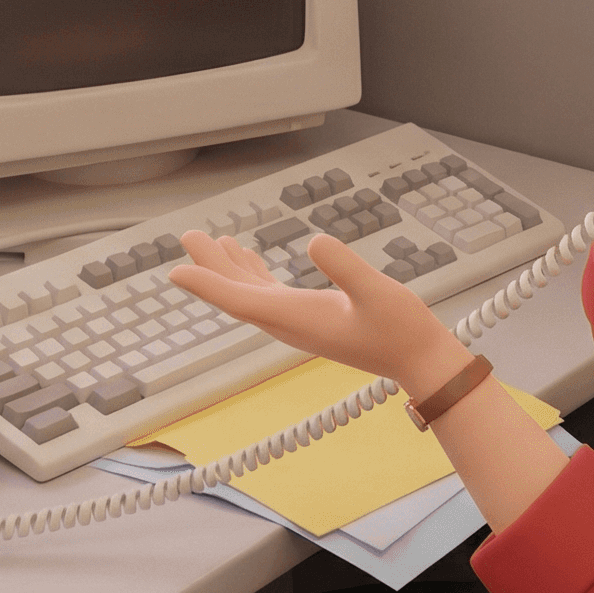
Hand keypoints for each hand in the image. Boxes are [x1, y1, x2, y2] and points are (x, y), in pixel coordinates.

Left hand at [169, 231, 465, 398]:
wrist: (417, 358)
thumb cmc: (402, 328)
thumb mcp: (379, 292)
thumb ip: (347, 268)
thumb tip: (315, 241)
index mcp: (298, 317)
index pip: (241, 300)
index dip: (208, 283)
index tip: (176, 270)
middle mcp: (289, 323)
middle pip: (238, 295)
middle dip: (211, 266)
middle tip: (190, 234)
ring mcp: (297, 323)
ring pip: (251, 295)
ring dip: (228, 270)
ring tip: (213, 241)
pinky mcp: (309, 318)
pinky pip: (268, 297)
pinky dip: (253, 277)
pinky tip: (250, 260)